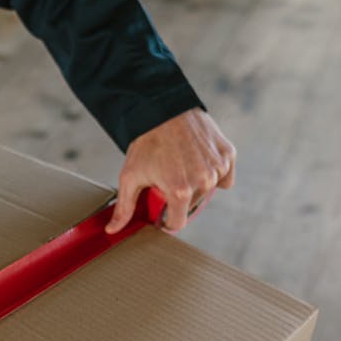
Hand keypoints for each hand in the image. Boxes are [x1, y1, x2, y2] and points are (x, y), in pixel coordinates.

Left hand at [106, 108, 235, 233]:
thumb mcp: (130, 176)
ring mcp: (217, 167)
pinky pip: (225, 176)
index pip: (178, 222)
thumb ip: (124, 207)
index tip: (162, 208)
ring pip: (209, 191)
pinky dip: (214, 173)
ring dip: (197, 184)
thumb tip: (113, 231)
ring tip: (181, 166)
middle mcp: (203, 182)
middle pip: (192, 205)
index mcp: (180, 192)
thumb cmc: (146, 142)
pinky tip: (199, 162)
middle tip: (168, 178)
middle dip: (180, 198)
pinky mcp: (228, 154)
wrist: (163, 109)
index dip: (167, 218)